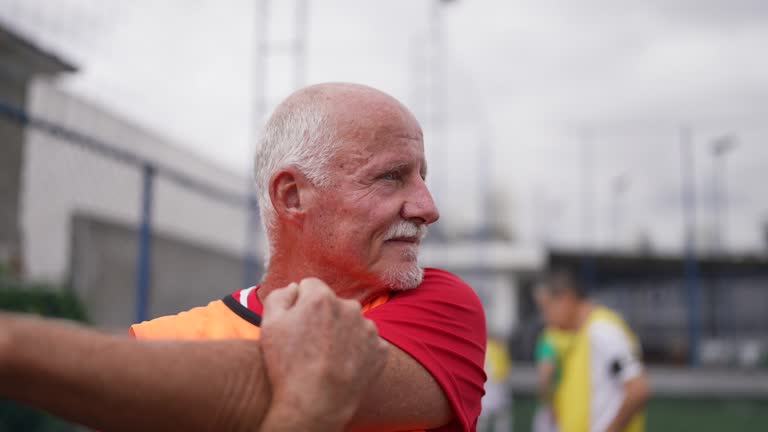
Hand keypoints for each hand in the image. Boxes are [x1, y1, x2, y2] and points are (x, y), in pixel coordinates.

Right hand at [260, 278, 387, 429]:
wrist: (316, 404)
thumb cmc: (288, 366)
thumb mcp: (269, 326)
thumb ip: (279, 297)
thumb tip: (295, 287)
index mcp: (321, 297)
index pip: (310, 286)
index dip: (300, 303)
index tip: (296, 323)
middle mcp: (350, 307)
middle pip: (333, 303)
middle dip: (323, 316)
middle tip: (311, 343)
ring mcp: (368, 328)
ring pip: (352, 322)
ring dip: (342, 332)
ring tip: (327, 358)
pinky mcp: (380, 349)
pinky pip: (367, 342)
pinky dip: (357, 351)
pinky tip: (343, 366)